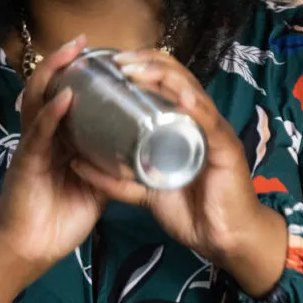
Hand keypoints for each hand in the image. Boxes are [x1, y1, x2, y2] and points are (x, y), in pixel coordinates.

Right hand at [0, 35, 106, 280]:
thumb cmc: (60, 218)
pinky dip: (51, 114)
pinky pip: (38, 134)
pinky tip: (63, 98)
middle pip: (49, 88)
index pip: (66, 96)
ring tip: (71, 52)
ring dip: (54, 73)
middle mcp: (42, 136)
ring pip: (37, 100)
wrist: (32, 250)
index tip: (100, 55)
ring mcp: (32, 146)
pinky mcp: (26, 163)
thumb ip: (110, 166)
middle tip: (83, 41)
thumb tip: (139, 153)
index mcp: (58, 139)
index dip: (78, 74)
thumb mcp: (95, 186)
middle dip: (64, 62)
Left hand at [69, 50, 287, 297]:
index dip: (141, 66)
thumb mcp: (146, 191)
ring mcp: (215, 132)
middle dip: (148, 62)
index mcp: (184, 124)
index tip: (111, 65)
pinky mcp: (226, 149)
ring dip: (165, 77)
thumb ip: (116, 180)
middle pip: (178, 77)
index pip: (166, 81)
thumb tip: (76, 163)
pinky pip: (211, 123)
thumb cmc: (192, 211)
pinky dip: (196, 108)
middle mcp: (201, 120)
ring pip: (192, 91)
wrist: (224, 240)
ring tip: (138, 72)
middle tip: (119, 63)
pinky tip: (182, 98)